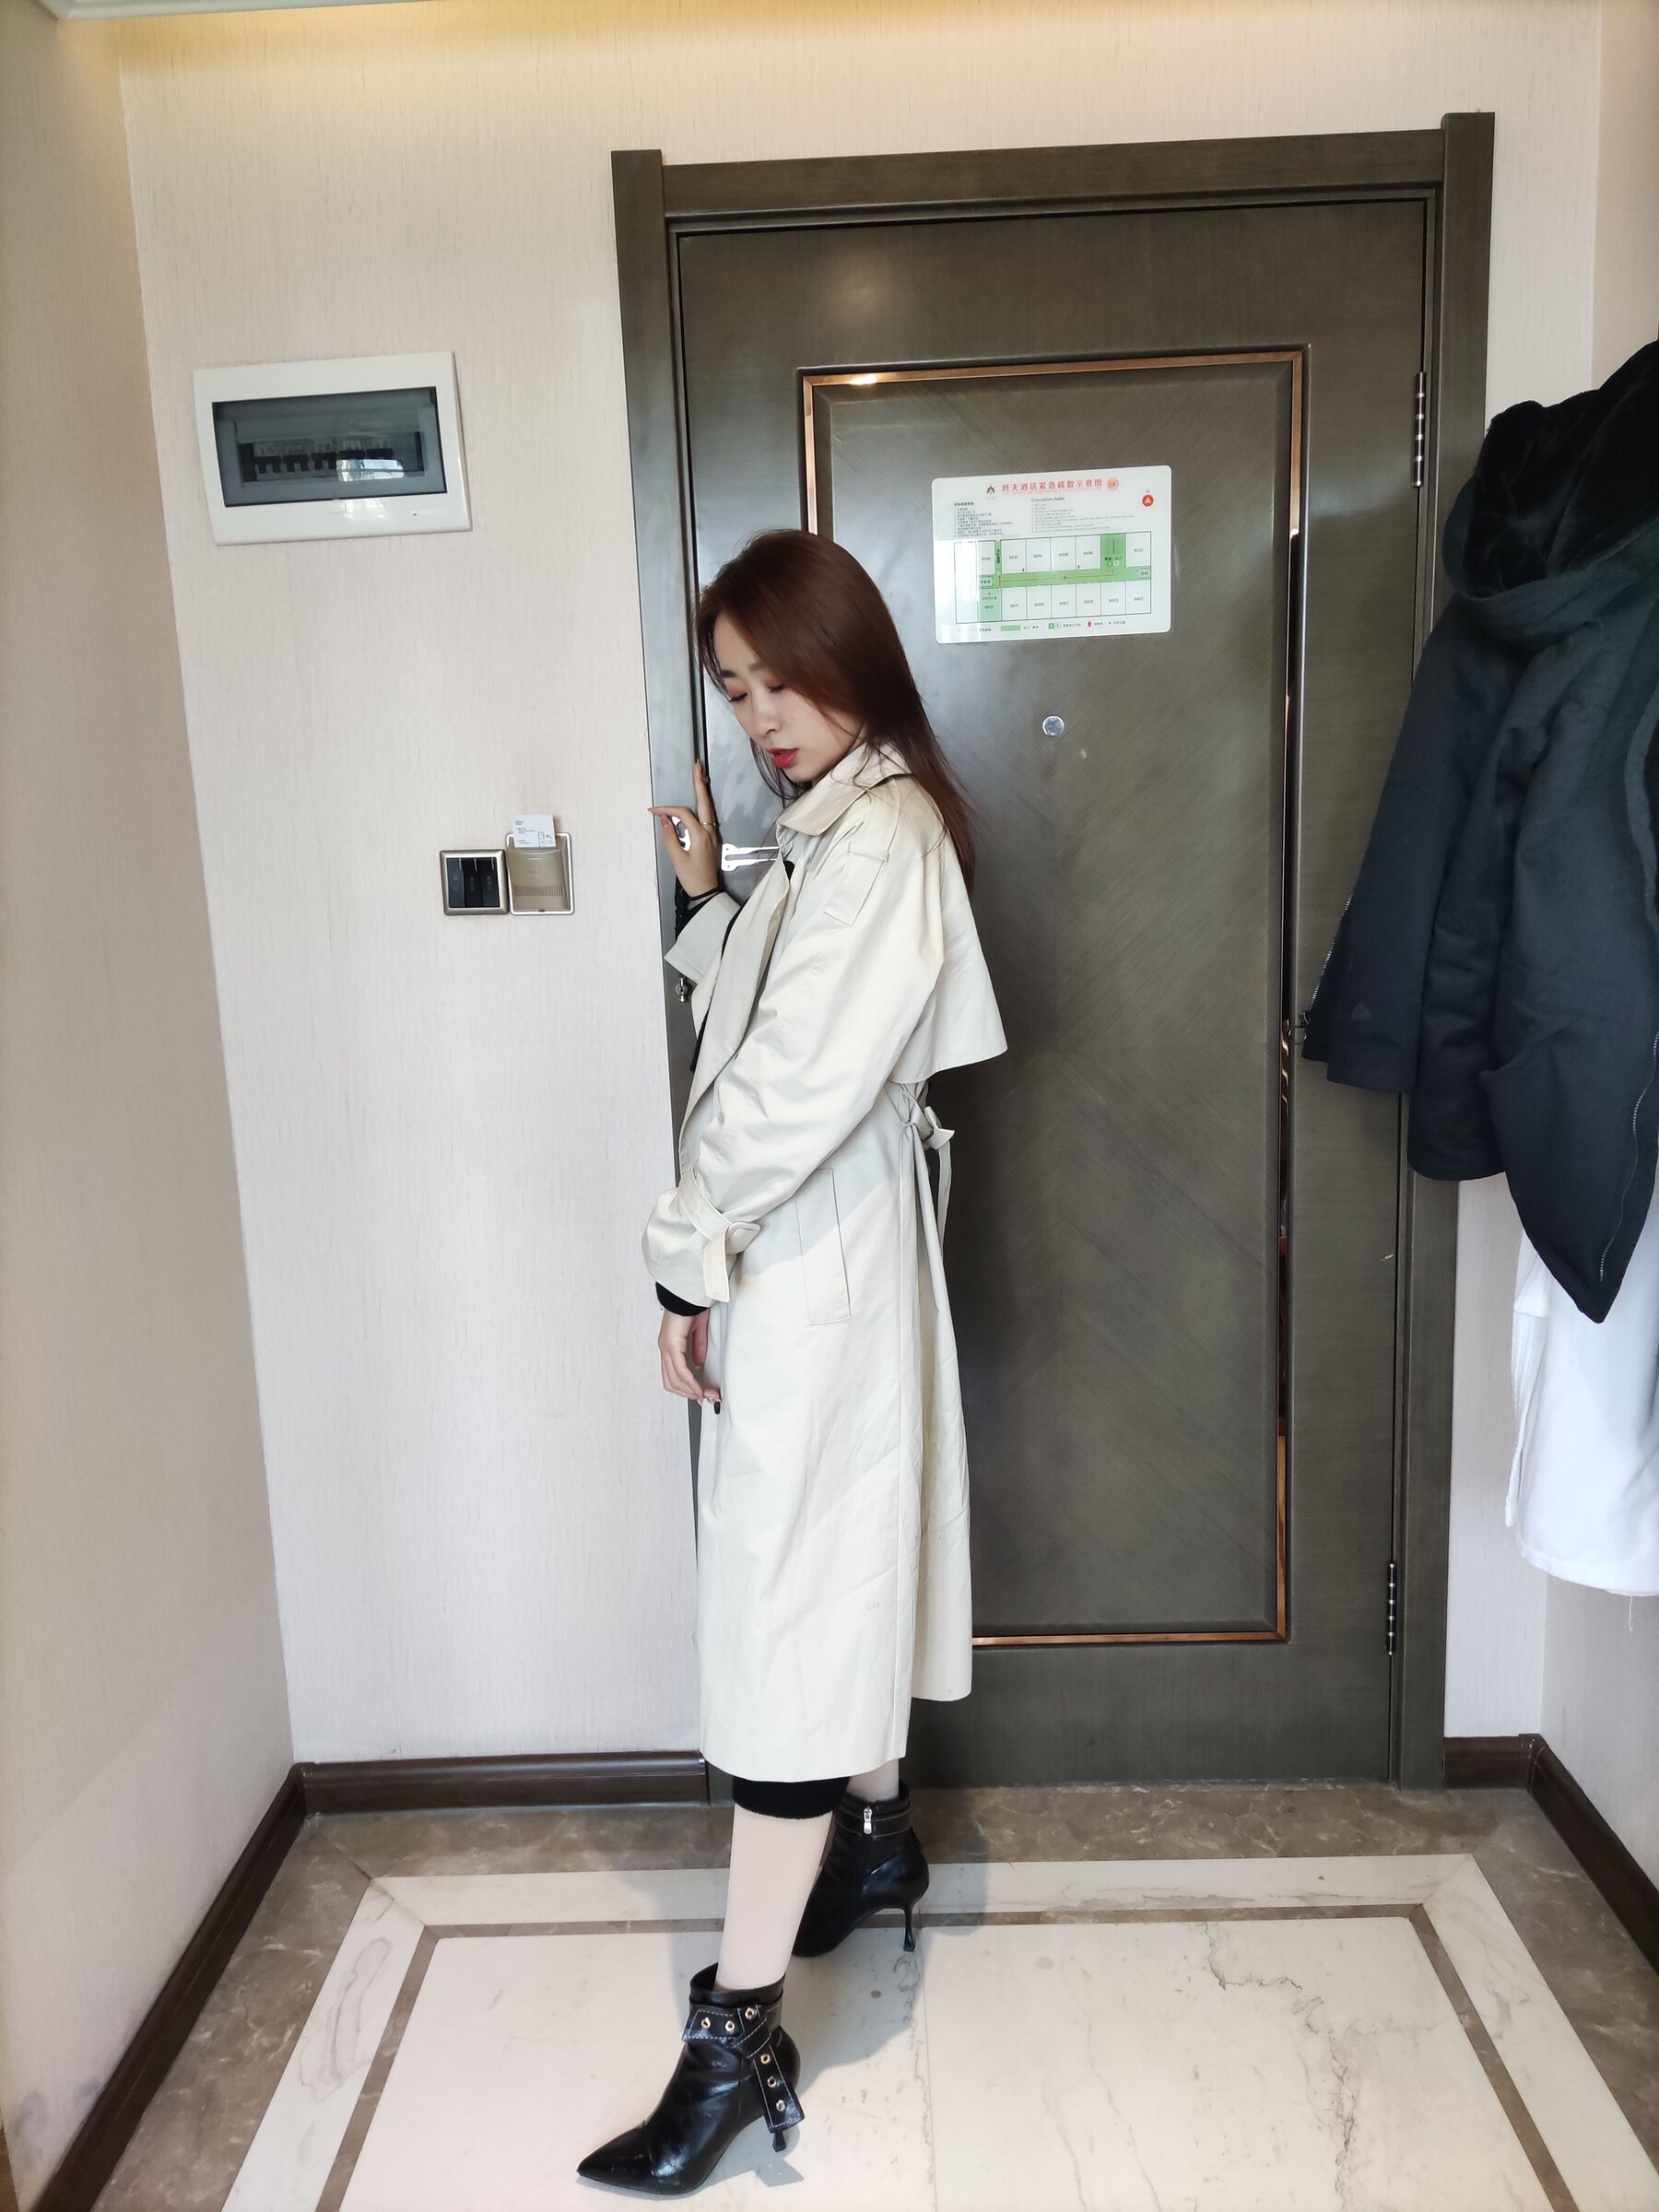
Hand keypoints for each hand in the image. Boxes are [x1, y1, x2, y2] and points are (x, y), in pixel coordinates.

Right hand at [647, 758, 720, 897]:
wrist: (707, 892)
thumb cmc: (692, 878)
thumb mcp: (677, 858)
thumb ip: (670, 837)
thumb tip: (664, 820)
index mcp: (701, 835)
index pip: (682, 814)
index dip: (667, 810)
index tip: (653, 811)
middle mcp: (709, 832)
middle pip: (704, 802)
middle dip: (700, 783)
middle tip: (697, 767)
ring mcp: (713, 835)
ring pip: (708, 808)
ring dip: (703, 791)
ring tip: (700, 776)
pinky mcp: (711, 839)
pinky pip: (707, 816)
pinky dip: (703, 804)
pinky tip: (700, 798)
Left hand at [658, 1306, 720, 1405]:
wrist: (688, 1293)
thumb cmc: (692, 1306)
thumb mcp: (698, 1330)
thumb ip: (697, 1347)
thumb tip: (697, 1364)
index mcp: (669, 1345)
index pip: (673, 1375)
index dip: (686, 1388)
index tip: (701, 1394)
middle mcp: (664, 1348)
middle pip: (671, 1382)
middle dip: (690, 1393)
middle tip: (706, 1397)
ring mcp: (666, 1347)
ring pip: (673, 1380)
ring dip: (690, 1391)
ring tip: (705, 1395)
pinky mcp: (671, 1345)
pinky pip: (679, 1370)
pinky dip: (690, 1382)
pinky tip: (699, 1387)